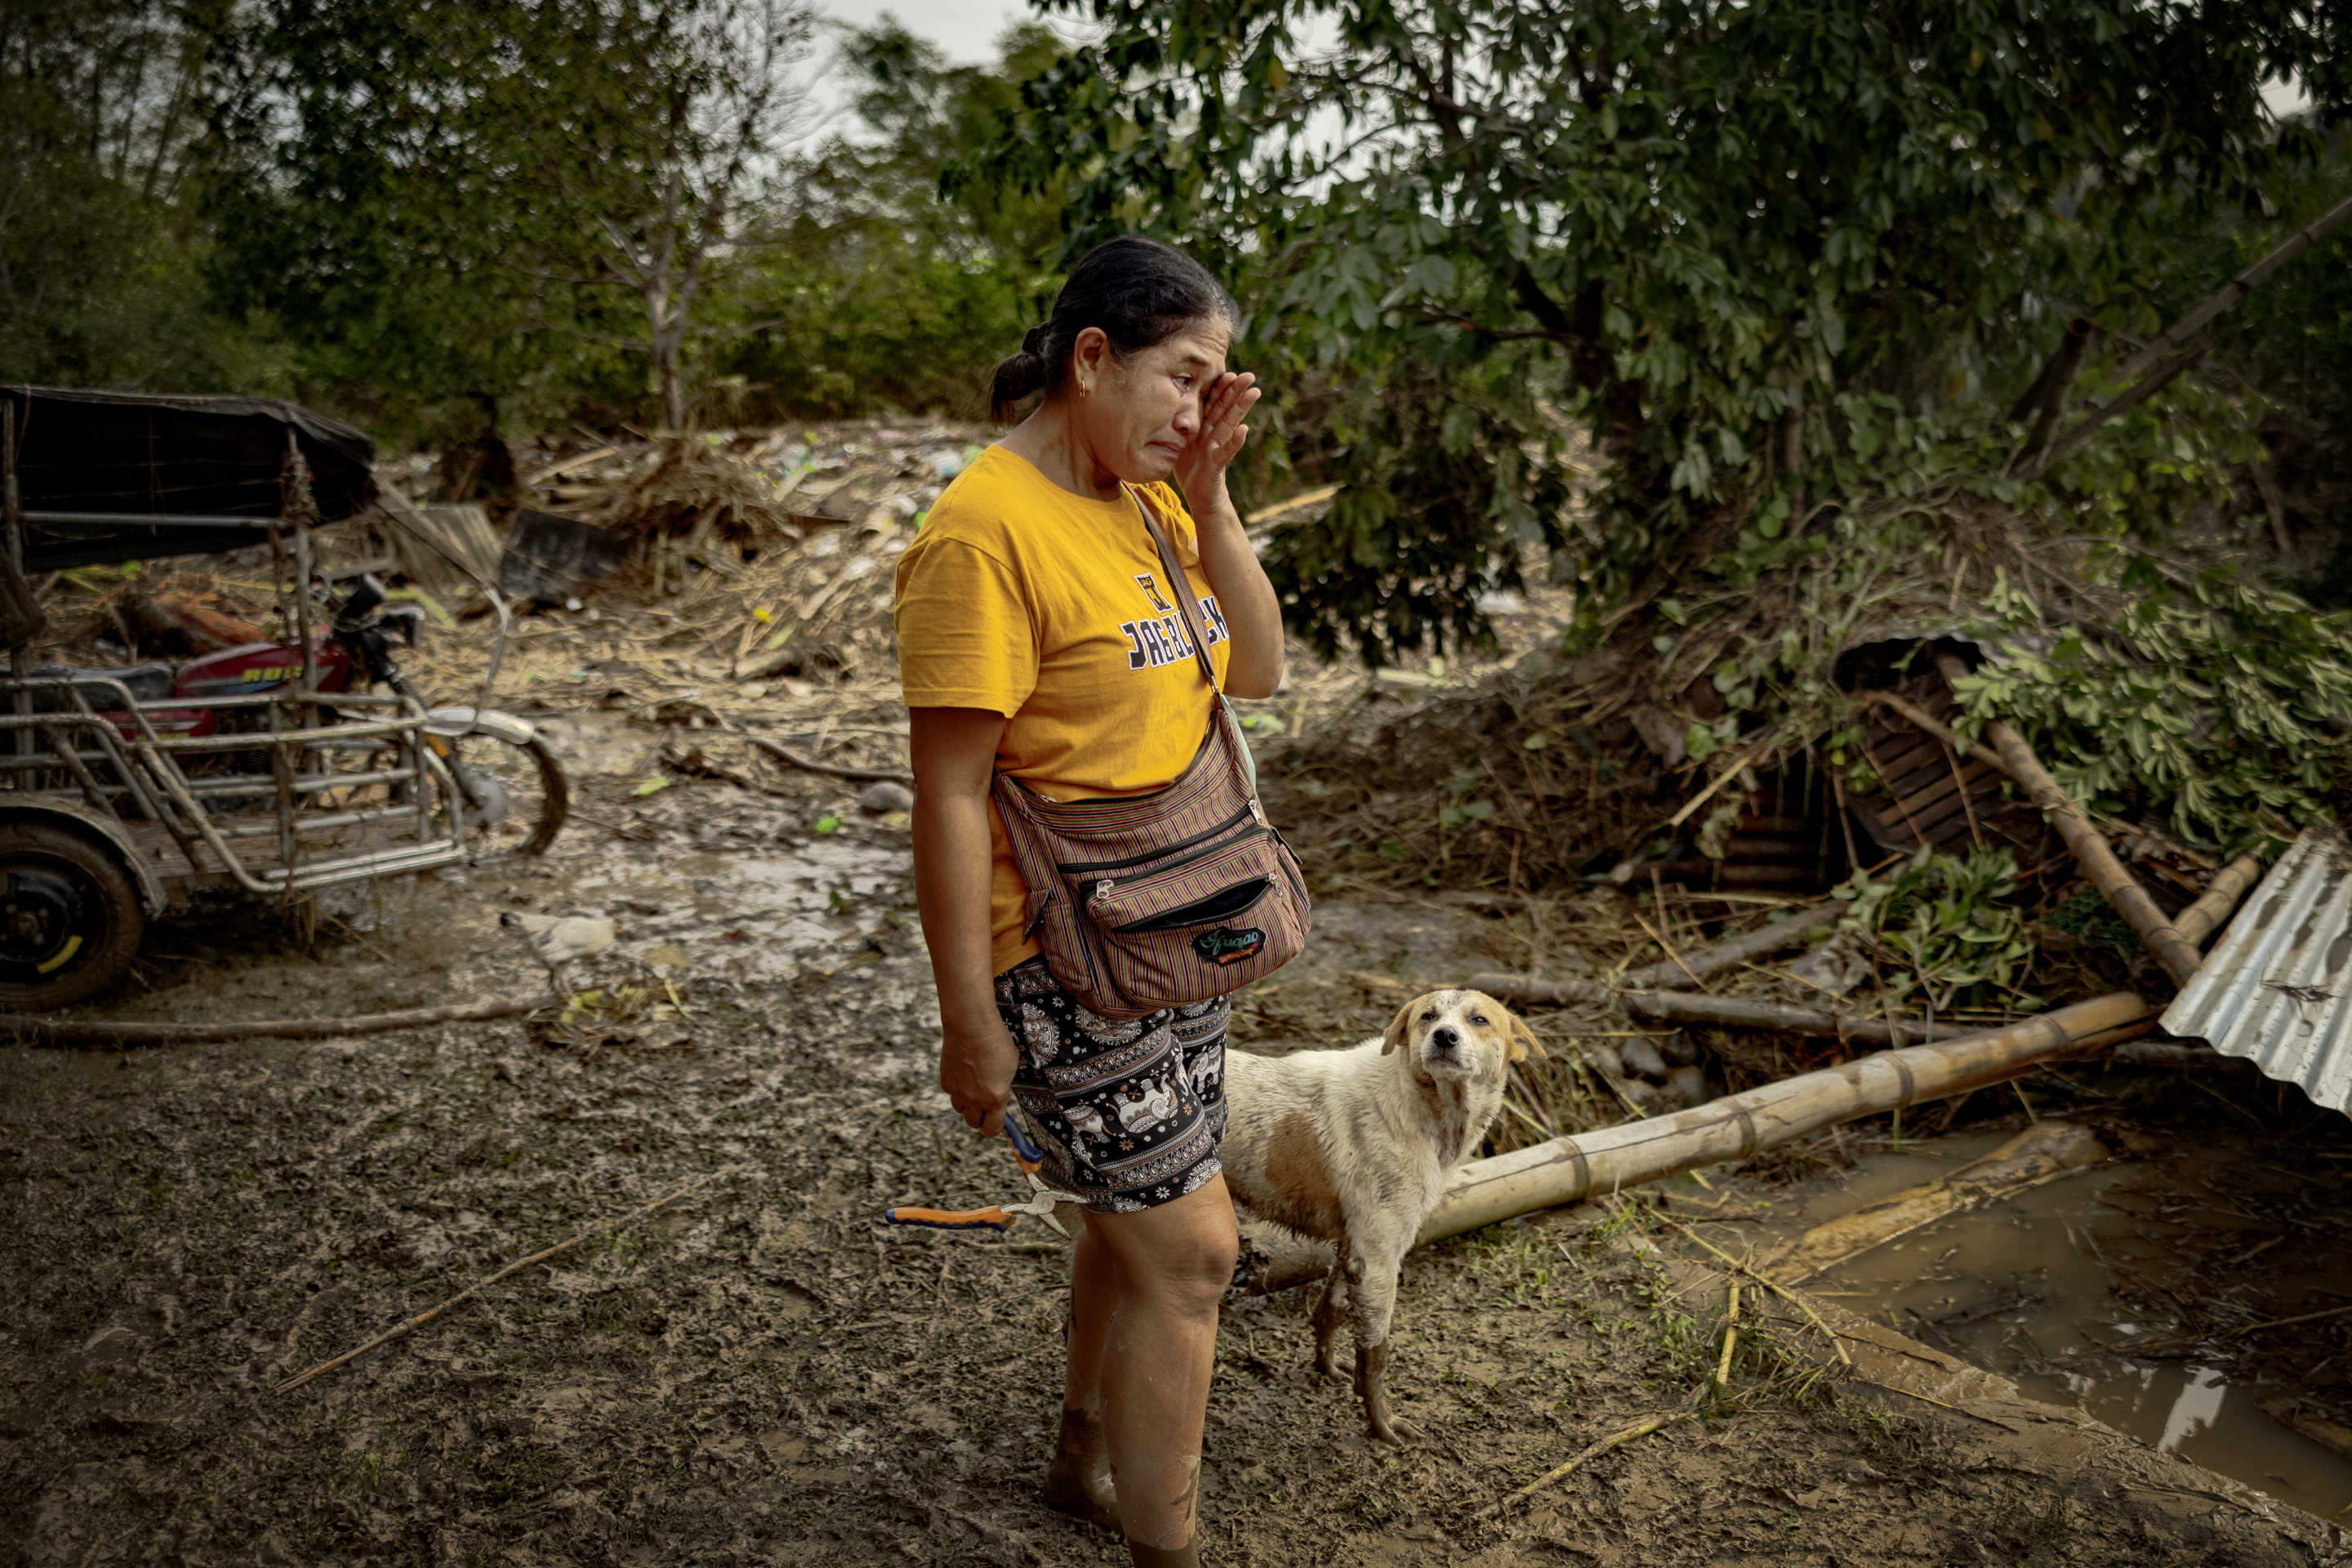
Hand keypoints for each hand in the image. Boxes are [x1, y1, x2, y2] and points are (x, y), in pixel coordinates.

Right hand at [939, 1017, 1019, 1135]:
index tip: (996, 1121)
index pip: (992, 1129)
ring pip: (960, 1109)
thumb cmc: (995, 1043)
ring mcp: (958, 1092)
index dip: (994, 1127)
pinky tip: (964, 1073)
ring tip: (974, 1086)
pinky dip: (956, 1088)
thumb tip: (999, 1099)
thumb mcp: (1010, 1068)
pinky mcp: (945, 1081)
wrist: (971, 1026)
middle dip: (980, 1117)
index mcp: (996, 1098)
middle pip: (973, 1123)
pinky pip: (951, 1093)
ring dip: (967, 1104)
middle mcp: (975, 1099)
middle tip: (985, 1105)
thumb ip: (1003, 1088)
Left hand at [1174, 371, 1261, 505]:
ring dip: (1242, 409)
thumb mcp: (1179, 441)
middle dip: (1237, 391)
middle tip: (1250, 375)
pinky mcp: (1215, 465)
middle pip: (1225, 409)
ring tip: (1254, 393)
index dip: (1220, 388)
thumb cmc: (1189, 467)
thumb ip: (1180, 424)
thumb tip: (1166, 403)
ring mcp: (1215, 449)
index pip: (1212, 403)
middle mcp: (1212, 435)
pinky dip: (1235, 442)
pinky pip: (1225, 452)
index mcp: (1203, 427)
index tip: (1228, 371)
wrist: (1198, 496)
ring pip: (1229, 424)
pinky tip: (1244, 430)